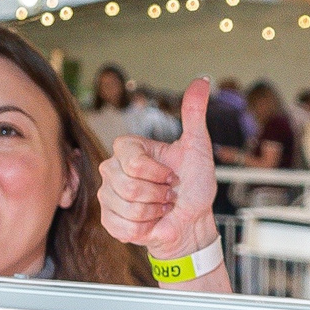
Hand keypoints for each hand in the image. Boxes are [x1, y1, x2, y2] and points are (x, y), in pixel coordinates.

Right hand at [97, 79, 218, 259]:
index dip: (158, 173)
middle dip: (159, 194)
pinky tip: (152, 222)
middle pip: (130, 186)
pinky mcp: (109, 221)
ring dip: (154, 212)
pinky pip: (124, 227)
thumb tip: (201, 81)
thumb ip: (194, 113)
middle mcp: (112, 169)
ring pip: (128, 208)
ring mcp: (107, 195)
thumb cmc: (193, 185)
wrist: (192, 221)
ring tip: (161, 207)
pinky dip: (145, 229)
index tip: (172, 175)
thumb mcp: (197, 147)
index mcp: (128, 149)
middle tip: (168, 193)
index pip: (134, 161)